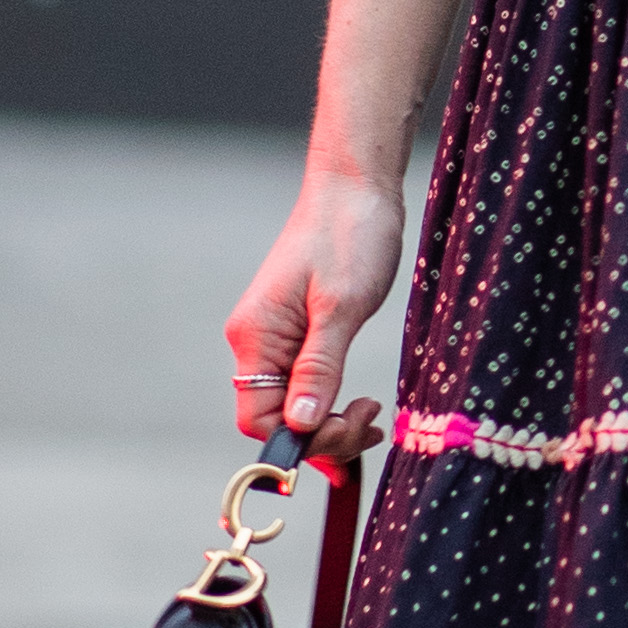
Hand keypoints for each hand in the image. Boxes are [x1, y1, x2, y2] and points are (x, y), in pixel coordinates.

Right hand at [228, 168, 409, 441]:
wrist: (355, 189)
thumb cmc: (350, 236)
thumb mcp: (342, 306)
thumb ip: (319, 367)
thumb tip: (300, 424)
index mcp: (256, 336)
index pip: (259, 418)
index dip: (303, 437)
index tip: (351, 426)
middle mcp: (255, 342)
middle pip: (273, 419)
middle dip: (321, 435)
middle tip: (371, 424)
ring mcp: (274, 338)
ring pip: (289, 406)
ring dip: (328, 424)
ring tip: (371, 414)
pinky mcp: (296, 332)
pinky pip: (302, 384)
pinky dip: (329, 403)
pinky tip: (358, 403)